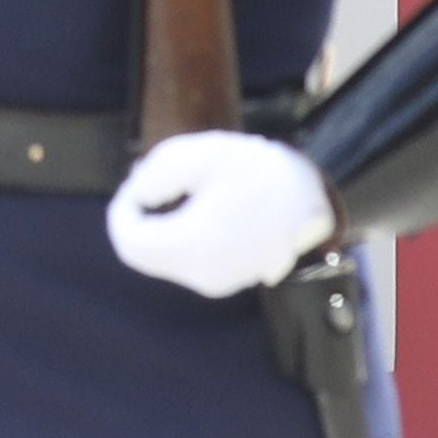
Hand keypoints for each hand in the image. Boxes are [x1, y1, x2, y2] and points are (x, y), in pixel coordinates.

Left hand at [105, 128, 335, 299]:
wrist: (315, 199)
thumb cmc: (259, 171)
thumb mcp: (203, 154)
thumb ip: (158, 173)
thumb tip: (137, 195)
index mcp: (192, 245)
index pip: (128, 242)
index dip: (122, 210)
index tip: (136, 182)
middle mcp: (201, 275)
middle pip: (142, 254)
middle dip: (138, 218)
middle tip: (155, 182)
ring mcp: (217, 283)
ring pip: (163, 259)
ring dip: (158, 226)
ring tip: (183, 189)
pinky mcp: (228, 281)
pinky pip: (186, 262)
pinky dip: (179, 236)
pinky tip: (201, 207)